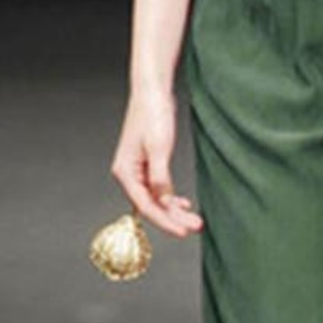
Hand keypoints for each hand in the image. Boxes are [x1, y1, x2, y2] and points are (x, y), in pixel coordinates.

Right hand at [111, 84, 203, 238]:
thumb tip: (164, 202)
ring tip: (196, 220)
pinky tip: (183, 205)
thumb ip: (160, 178)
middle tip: (196, 226)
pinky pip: (159, 190)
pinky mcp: (149, 166)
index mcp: (125, 172)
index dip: (164, 222)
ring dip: (176, 211)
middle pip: (152, 206)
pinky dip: (172, 199)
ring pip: (158, 200)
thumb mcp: (158, 148)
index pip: (145, 207)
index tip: (183, 232)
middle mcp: (129, 175)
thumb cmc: (152, 114)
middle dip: (174, 219)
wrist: (153, 91)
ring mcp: (139, 171)